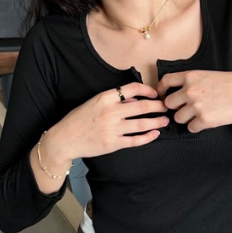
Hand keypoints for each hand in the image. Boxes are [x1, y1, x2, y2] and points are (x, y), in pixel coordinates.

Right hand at [42, 82, 168, 165]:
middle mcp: (110, 112)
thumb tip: (135, 99)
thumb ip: (115, 99)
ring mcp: (112, 129)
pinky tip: (155, 134)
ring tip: (165, 120)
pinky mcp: (113, 144)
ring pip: (142, 124)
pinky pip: (135, 140)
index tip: (155, 93)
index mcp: (105, 98)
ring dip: (157, 122)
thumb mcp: (94, 102)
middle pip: (142, 106)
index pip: (132, 88)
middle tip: (166, 107)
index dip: (147, 90)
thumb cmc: (79, 119)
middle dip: (158, 106)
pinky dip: (148, 137)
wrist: (65, 139)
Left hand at [157, 71, 231, 133]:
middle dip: (175, 106)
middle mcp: (190, 91)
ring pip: (178, 118)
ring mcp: (196, 106)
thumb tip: (179, 91)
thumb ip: (192, 81)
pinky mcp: (204, 120)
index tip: (162, 95)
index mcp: (190, 76)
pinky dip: (196, 126)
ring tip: (198, 115)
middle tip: (185, 108)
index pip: (166, 81)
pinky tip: (205, 121)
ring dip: (185, 118)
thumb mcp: (209, 74)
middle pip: (168, 103)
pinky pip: (190, 128)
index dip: (161, 89)